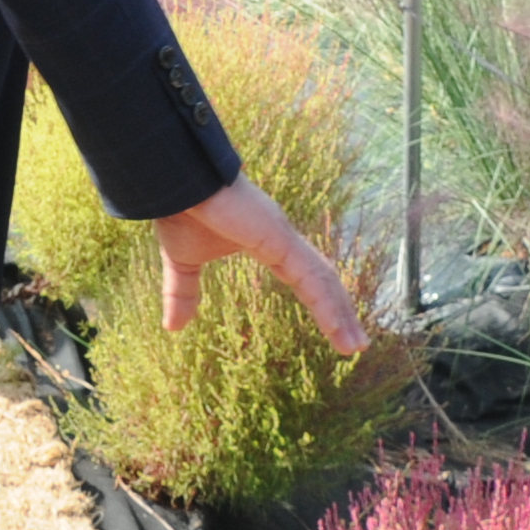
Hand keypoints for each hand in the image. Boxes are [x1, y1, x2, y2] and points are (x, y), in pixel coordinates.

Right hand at [152, 178, 369, 351]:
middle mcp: (282, 239)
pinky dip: (327, 304)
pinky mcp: (279, 239)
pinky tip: (338, 328)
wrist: (174, 182)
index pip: (304, 277)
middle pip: (321, 279)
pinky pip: (310, 276)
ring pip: (322, 280)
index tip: (335, 327)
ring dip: (340, 314)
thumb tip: (173, 328)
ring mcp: (284, 237)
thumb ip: (183, 293)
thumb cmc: (182, 211)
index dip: (320, 301)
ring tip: (355, 346)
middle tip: (356, 343)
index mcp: (268, 242)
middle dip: (340, 310)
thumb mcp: (183, 263)